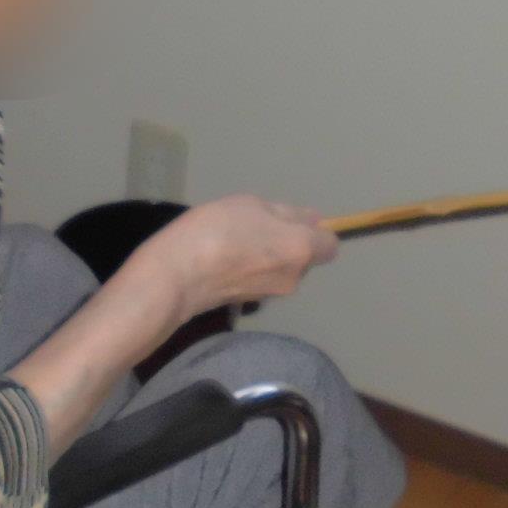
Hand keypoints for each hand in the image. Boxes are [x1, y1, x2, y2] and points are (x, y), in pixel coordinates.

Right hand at [122, 194, 339, 327]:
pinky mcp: (250, 302)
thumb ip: (287, 213)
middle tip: (254, 225)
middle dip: (287, 242)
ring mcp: (272, 294)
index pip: (330, 244)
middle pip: (304, 257)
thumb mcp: (251, 205)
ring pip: (281, 268)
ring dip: (267, 256)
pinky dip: (249, 269)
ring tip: (233, 240)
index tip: (292, 221)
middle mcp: (294, 277)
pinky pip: (260, 279)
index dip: (317, 231)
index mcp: (300, 249)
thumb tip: (312, 220)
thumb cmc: (216, 230)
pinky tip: (222, 259)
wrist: (177, 276)